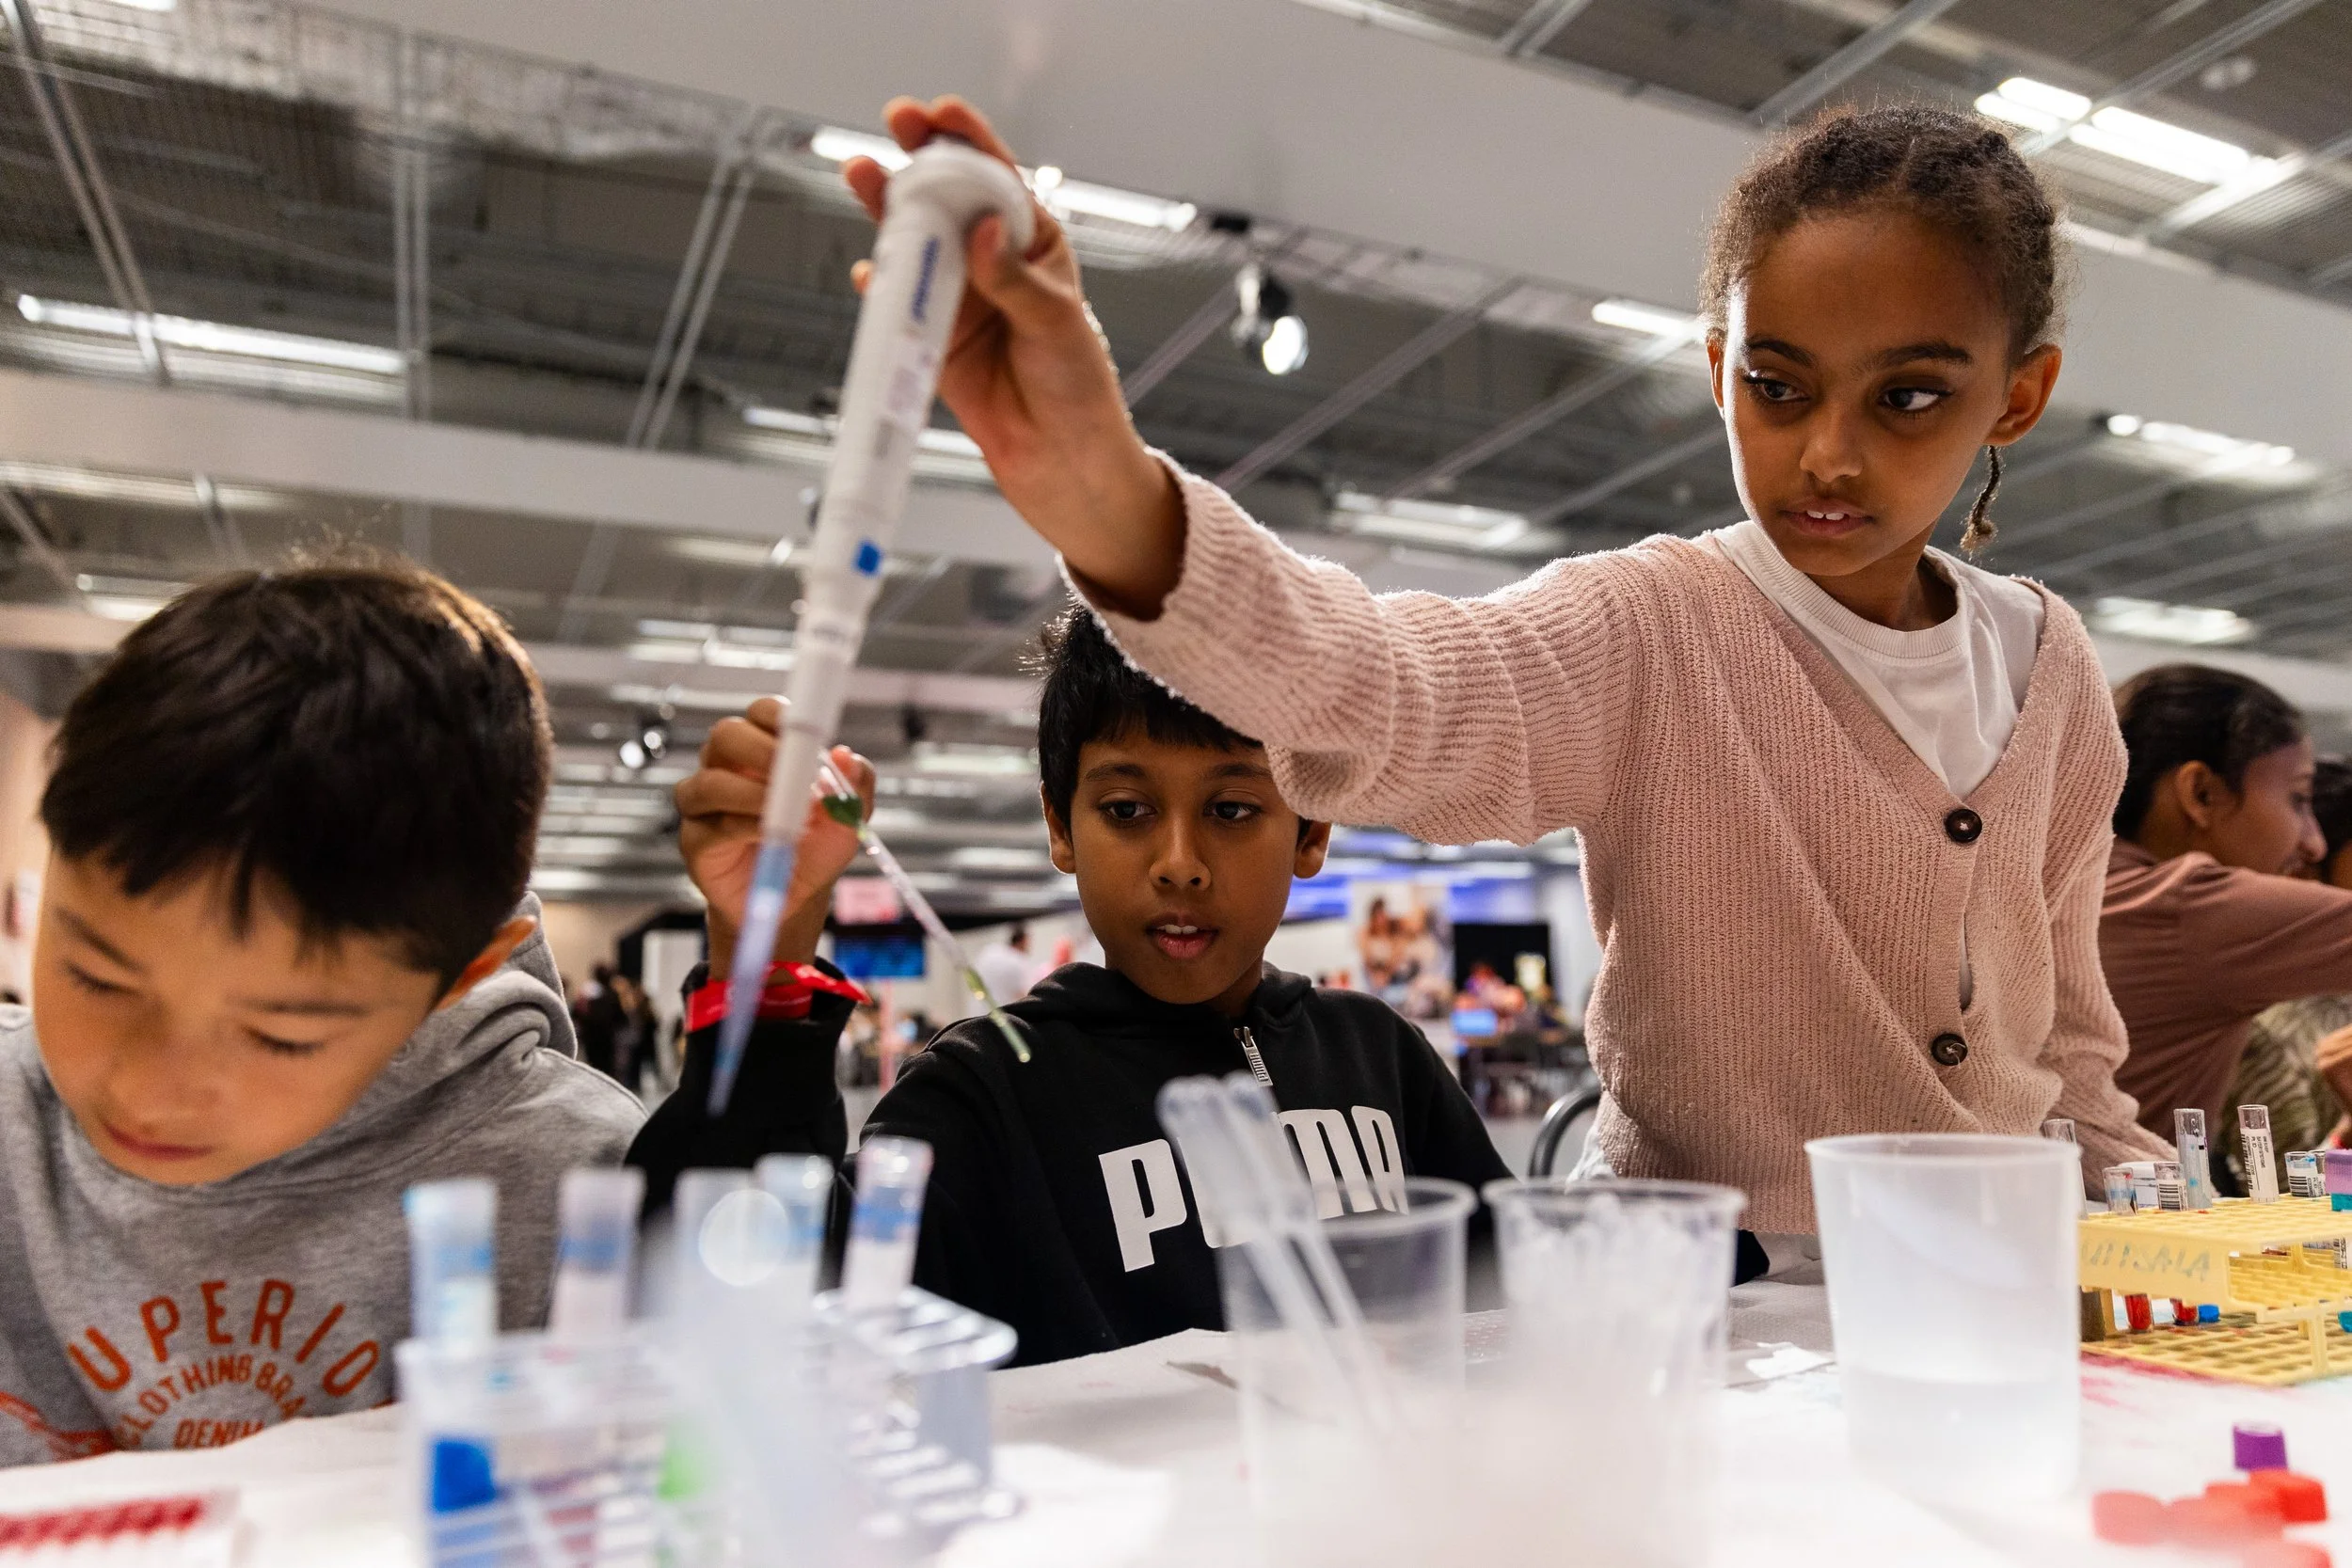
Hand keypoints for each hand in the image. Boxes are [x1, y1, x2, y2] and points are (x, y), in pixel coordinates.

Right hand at [675, 696, 876, 975]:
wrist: (793, 899)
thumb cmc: (814, 848)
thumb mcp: (849, 817)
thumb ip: (855, 784)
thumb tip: (847, 756)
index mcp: (764, 749)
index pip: (761, 713)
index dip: (778, 716)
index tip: (803, 736)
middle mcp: (728, 767)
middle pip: (726, 735)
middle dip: (760, 750)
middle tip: (795, 775)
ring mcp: (705, 803)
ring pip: (711, 782)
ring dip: (753, 795)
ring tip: (790, 814)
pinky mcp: (694, 840)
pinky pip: (712, 825)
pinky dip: (746, 827)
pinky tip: (771, 836)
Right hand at [843, 95, 1185, 615]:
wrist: (1064, 466)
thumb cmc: (1080, 390)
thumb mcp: (1056, 324)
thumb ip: (1015, 278)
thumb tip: (987, 231)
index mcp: (1037, 246)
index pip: (999, 180)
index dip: (968, 143)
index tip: (940, 114)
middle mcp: (995, 266)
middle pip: (949, 201)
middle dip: (919, 162)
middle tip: (895, 127)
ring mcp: (962, 301)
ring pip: (918, 245)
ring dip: (890, 214)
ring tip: (864, 178)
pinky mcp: (935, 341)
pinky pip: (900, 304)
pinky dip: (881, 287)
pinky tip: (870, 273)